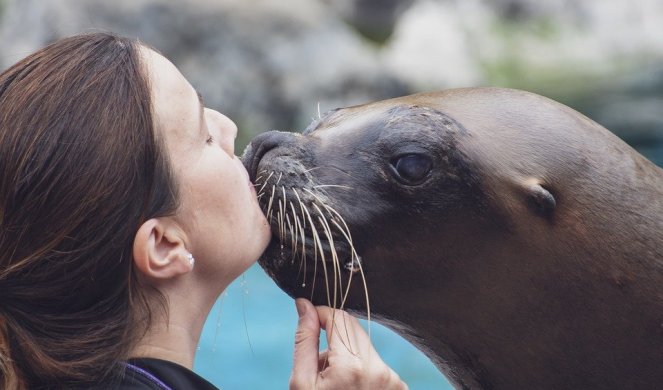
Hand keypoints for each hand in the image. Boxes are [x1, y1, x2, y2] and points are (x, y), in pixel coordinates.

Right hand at [290, 298, 407, 389]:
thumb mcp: (302, 383)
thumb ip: (305, 340)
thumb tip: (305, 305)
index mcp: (351, 366)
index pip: (339, 318)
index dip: (321, 315)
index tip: (309, 321)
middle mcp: (378, 369)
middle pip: (354, 329)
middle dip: (333, 337)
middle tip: (320, 364)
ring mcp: (393, 380)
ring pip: (364, 345)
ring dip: (347, 354)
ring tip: (334, 381)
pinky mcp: (399, 387)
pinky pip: (376, 362)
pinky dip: (361, 368)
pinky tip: (350, 389)